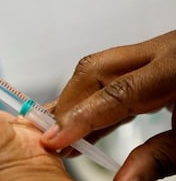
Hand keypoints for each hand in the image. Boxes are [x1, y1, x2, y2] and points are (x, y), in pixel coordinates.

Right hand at [41, 31, 175, 179]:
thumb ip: (158, 159)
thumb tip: (121, 180)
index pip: (117, 93)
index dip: (81, 117)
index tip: (55, 140)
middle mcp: (162, 50)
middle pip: (96, 69)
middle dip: (68, 103)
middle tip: (54, 136)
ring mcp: (153, 51)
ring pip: (96, 68)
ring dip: (75, 99)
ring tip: (62, 131)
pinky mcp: (147, 58)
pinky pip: (107, 74)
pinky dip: (90, 98)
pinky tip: (83, 120)